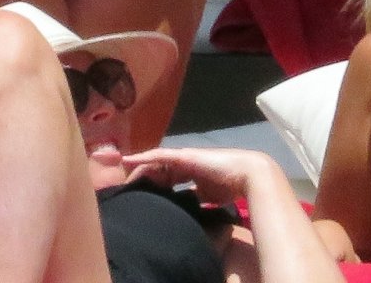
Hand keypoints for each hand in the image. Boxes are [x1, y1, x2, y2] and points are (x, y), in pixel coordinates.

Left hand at [122, 146, 271, 203]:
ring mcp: (184, 157)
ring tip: (123, 168)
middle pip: (160, 169)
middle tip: (127, 185)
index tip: (141, 191)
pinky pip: (159, 156)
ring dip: (140, 166)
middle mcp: (186, 163)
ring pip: (156, 161)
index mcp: (192, 173)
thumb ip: (199, 201)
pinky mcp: (184, 156)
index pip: (169, 178)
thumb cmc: (231, 185)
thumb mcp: (210, 197)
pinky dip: (144, 157)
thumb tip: (191, 214)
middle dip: (145, 176)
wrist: (247, 174)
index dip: (156, 184)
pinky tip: (129, 159)